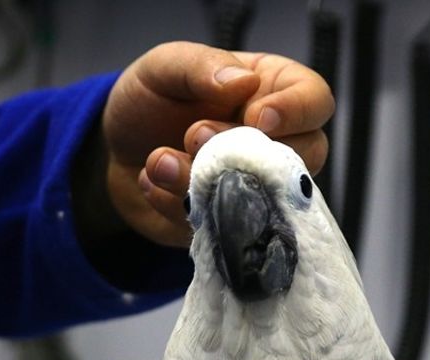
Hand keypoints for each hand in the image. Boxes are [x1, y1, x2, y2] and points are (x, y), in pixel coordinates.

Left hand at [100, 41, 333, 247]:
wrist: (114, 152)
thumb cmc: (151, 101)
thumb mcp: (165, 67)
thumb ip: (202, 66)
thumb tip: (243, 81)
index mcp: (272, 91)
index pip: (315, 100)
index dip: (295, 112)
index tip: (256, 118)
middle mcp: (277, 141)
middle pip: (305, 154)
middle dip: (247, 149)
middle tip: (195, 135)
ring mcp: (258, 185)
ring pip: (265, 196)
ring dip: (207, 181)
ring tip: (159, 160)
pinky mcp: (231, 221)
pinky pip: (222, 223)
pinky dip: (179, 203)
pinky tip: (151, 180)